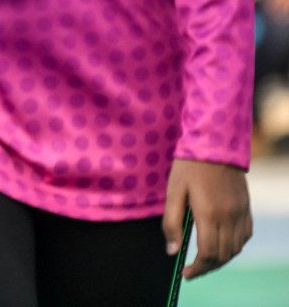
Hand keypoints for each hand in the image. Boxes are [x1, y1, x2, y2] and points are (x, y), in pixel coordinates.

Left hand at [164, 158, 251, 278]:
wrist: (215, 145)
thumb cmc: (189, 167)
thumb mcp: (173, 192)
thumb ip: (172, 223)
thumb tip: (172, 251)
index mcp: (209, 214)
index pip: (208, 253)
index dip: (197, 268)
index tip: (185, 273)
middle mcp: (229, 217)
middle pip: (223, 255)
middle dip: (207, 267)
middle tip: (192, 270)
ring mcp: (241, 213)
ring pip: (236, 249)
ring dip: (221, 259)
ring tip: (204, 260)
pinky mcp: (246, 208)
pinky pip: (245, 236)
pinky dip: (234, 247)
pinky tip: (221, 245)